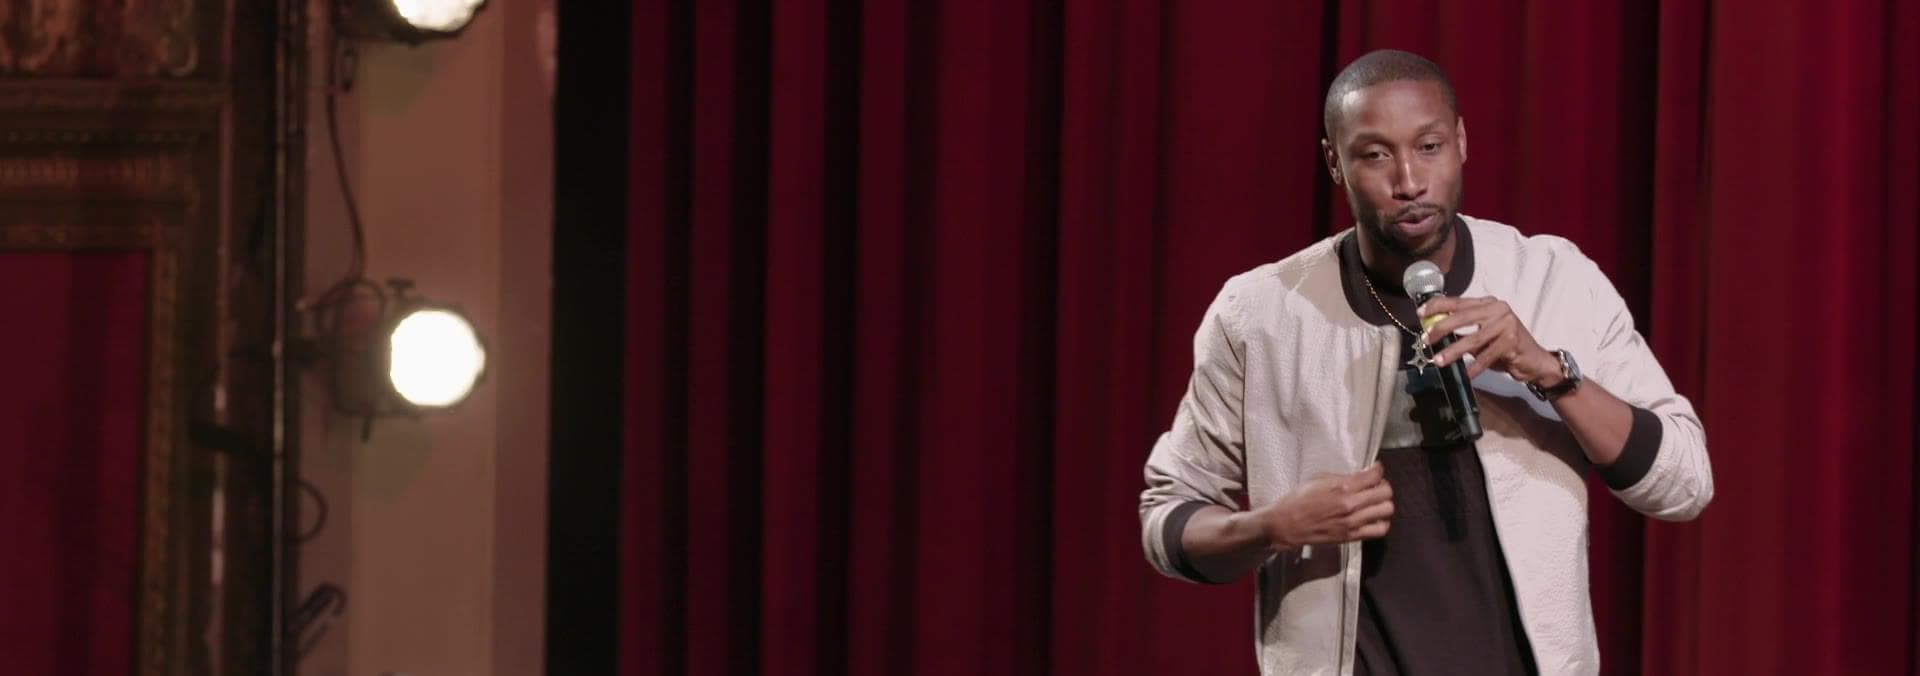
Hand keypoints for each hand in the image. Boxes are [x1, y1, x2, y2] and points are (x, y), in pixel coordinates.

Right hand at [1256, 463, 1393, 549]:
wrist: (1287, 524)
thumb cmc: (1299, 500)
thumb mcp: (1318, 479)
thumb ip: (1342, 477)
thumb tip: (1360, 475)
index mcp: (1342, 486)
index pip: (1375, 475)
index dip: (1378, 470)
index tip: (1376, 469)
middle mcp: (1351, 504)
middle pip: (1386, 492)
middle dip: (1383, 485)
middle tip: (1375, 485)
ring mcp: (1353, 522)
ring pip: (1386, 510)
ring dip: (1384, 503)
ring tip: (1375, 502)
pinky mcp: (1352, 536)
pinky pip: (1380, 530)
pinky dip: (1382, 522)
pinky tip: (1374, 517)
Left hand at [1419, 295, 1562, 383]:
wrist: (1534, 361)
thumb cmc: (1504, 348)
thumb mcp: (1481, 335)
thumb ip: (1462, 330)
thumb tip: (1433, 332)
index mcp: (1488, 303)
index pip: (1459, 301)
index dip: (1438, 306)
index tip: (1420, 314)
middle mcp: (1498, 309)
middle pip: (1463, 316)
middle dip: (1441, 328)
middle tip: (1426, 340)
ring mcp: (1507, 324)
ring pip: (1474, 338)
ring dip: (1453, 351)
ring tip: (1438, 360)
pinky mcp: (1513, 341)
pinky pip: (1487, 356)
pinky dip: (1474, 367)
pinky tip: (1465, 375)